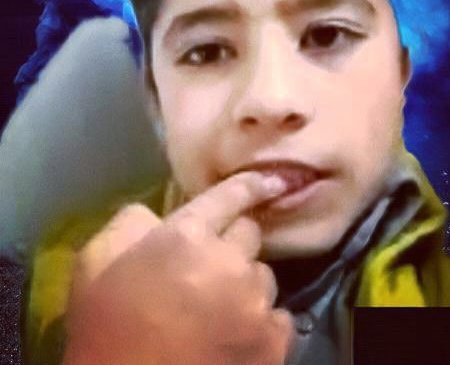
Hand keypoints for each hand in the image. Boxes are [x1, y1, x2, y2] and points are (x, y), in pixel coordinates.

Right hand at [62, 172, 296, 364]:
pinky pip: (278, 317)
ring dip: (245, 283)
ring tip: (219, 306)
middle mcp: (230, 261)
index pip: (231, 195)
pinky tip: (236, 334)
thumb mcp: (95, 258)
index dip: (252, 185)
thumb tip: (159, 216)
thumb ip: (133, 222)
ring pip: (264, 276)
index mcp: (187, 234)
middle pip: (250, 234)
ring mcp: (254, 304)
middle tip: (208, 265)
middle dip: (232, 242)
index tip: (273, 180)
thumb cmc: (103, 326)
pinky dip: (260, 322)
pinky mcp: (271, 344)